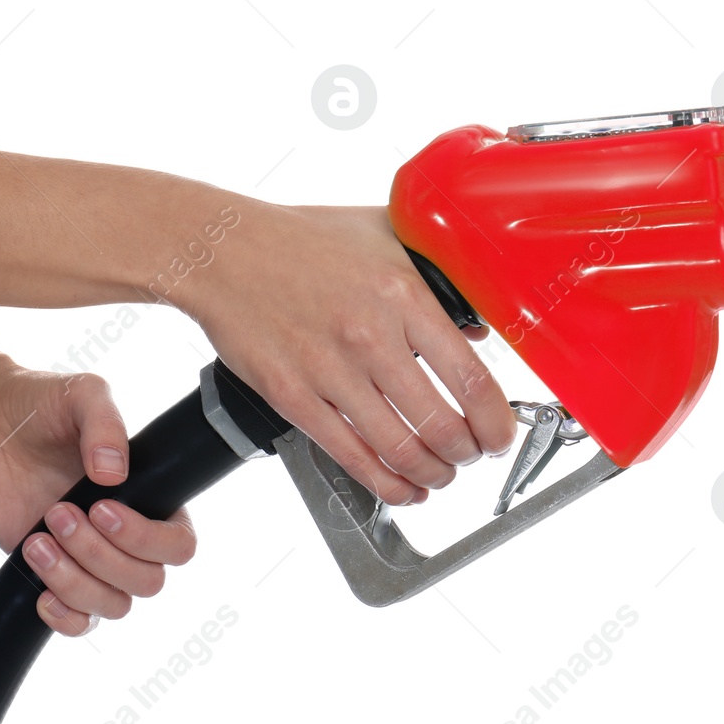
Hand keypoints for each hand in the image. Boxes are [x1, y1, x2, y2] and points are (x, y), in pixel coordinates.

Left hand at [0, 363, 195, 637]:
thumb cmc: (38, 405)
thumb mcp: (81, 395)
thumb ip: (105, 424)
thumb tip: (114, 474)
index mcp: (150, 495)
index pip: (178, 544)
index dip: (145, 537)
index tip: (100, 506)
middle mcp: (127, 534)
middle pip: (148, 581)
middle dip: (100, 554)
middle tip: (57, 512)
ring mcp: (90, 559)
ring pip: (114, 605)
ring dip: (75, 580)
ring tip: (36, 540)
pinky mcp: (52, 576)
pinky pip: (79, 622)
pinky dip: (65, 618)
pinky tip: (41, 592)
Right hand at [178, 204, 515, 506]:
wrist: (223, 250)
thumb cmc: (305, 239)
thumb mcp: (386, 236)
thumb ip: (438, 277)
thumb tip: (479, 328)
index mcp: (403, 295)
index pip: (472, 379)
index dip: (497, 422)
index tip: (500, 434)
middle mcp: (370, 337)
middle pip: (442, 426)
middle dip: (468, 455)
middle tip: (473, 455)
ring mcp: (329, 371)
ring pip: (401, 451)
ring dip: (433, 475)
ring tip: (442, 474)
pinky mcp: (292, 397)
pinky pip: (351, 457)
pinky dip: (387, 485)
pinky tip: (404, 488)